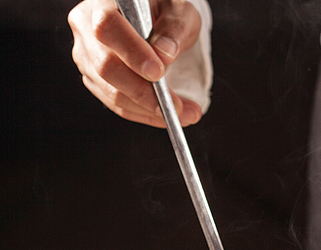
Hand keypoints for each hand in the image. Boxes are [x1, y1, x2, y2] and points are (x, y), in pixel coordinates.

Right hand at [69, 0, 202, 127]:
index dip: (131, 52)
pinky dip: (143, 114)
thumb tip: (165, 54)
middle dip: (144, 92)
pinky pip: (116, 103)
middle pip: (106, 66)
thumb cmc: (165, 10)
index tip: (158, 72)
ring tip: (184, 114)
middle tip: (177, 106)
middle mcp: (86, 28)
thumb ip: (174, 29)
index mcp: (102, 2)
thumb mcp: (178, 12)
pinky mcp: (94, 77)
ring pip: (111, 91)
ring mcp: (86, 55)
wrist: (155, 19)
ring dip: (149, 109)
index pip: (108, 27)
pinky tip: (167, 116)